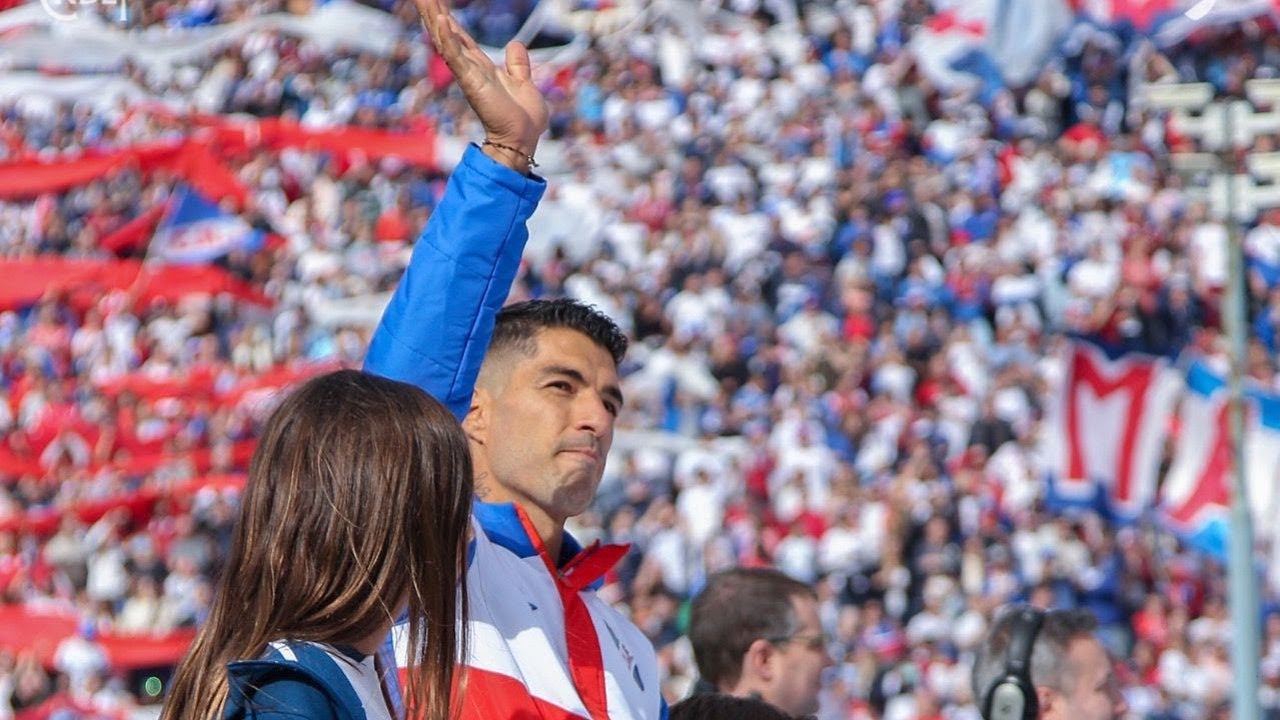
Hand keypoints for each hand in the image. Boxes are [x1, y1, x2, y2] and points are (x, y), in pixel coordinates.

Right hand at [414, 0, 548, 171]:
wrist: (523, 139)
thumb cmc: (523, 118)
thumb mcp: (523, 82)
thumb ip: (517, 64)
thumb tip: (515, 45)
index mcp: (481, 67)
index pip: (460, 37)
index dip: (449, 20)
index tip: (437, 4)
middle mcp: (470, 68)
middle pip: (447, 34)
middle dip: (434, 13)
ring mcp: (468, 74)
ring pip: (446, 41)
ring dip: (434, 19)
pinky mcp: (471, 82)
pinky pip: (455, 56)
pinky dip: (448, 38)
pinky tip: (440, 20)